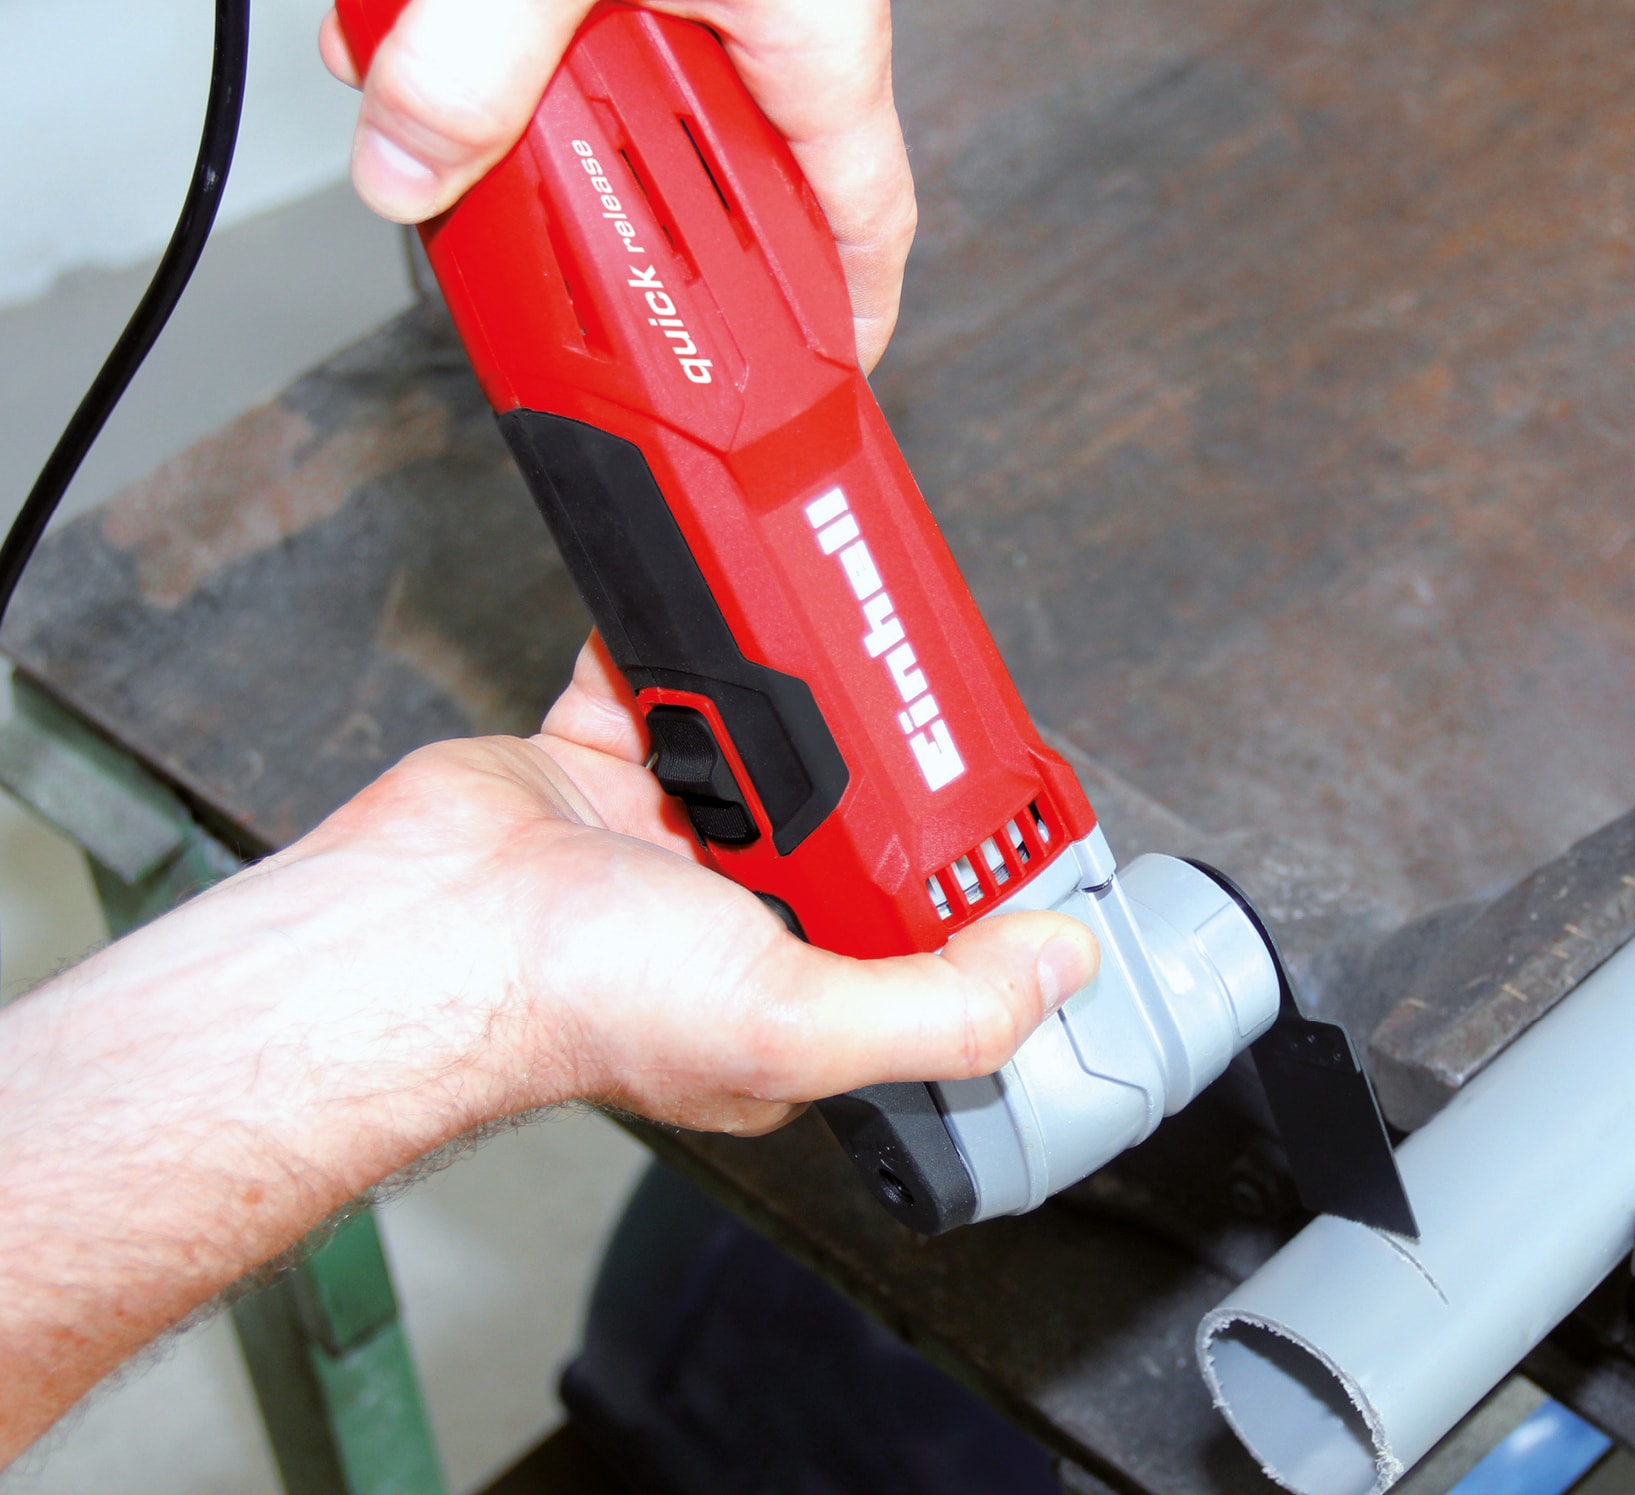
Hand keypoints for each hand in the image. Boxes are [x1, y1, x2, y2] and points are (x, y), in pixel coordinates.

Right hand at [303, 634, 1098, 1135]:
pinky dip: (683, 634)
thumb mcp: (794, 1021)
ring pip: (761, 734)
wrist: (418, 928)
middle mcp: (735, 918)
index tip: (1003, 798)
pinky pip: (660, 678)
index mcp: (793, 994)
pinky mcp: (602, 763)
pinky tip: (721, 598)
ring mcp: (664, 834)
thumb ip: (940, 1006)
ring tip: (838, 633)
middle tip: (924, 684)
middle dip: (879, 756)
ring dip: (791, 685)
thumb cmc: (574, 997)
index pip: (914, 931)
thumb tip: (1060, 966)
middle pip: (844, 816)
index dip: (963, 871)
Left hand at [320, 0, 915, 371]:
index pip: (860, 220)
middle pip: (714, 178)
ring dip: (518, 112)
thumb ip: (467, 62)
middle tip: (549, 250)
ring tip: (438, 104)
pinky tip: (415, 16)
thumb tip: (410, 168)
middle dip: (614, 217)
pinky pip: (562, 20)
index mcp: (809, 32)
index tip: (811, 392)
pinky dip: (486, 27)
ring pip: (617, 96)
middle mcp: (769, 14)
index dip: (844, 321)